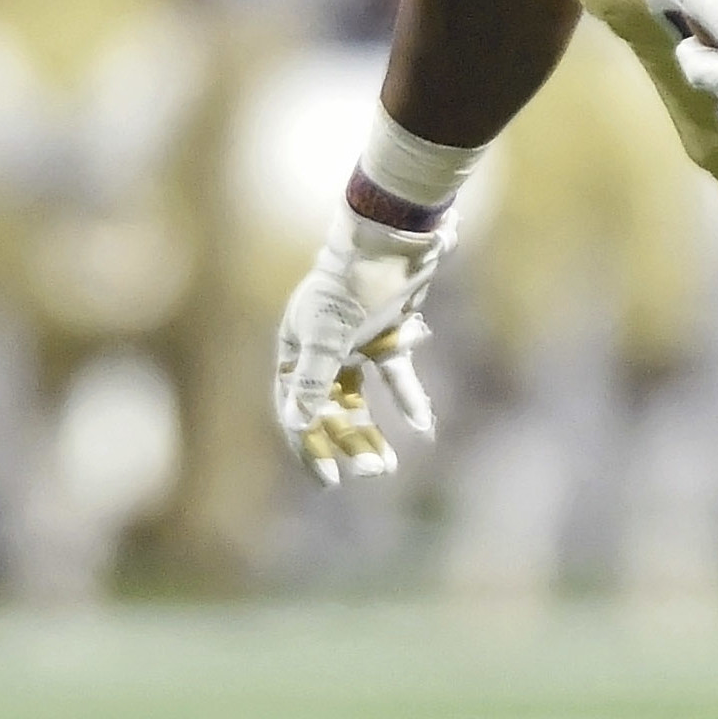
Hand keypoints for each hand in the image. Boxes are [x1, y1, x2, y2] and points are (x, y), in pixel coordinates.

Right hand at [272, 197, 445, 484]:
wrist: (396, 237)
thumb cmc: (356, 281)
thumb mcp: (332, 333)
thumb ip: (315, 378)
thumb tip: (294, 421)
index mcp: (295, 348)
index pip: (294, 409)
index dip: (309, 446)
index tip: (332, 481)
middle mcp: (319, 349)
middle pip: (329, 409)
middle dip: (350, 442)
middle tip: (376, 471)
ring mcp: (353, 344)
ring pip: (360, 399)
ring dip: (374, 429)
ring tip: (390, 465)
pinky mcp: (386, 335)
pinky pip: (393, 377)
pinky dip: (407, 399)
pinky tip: (423, 427)